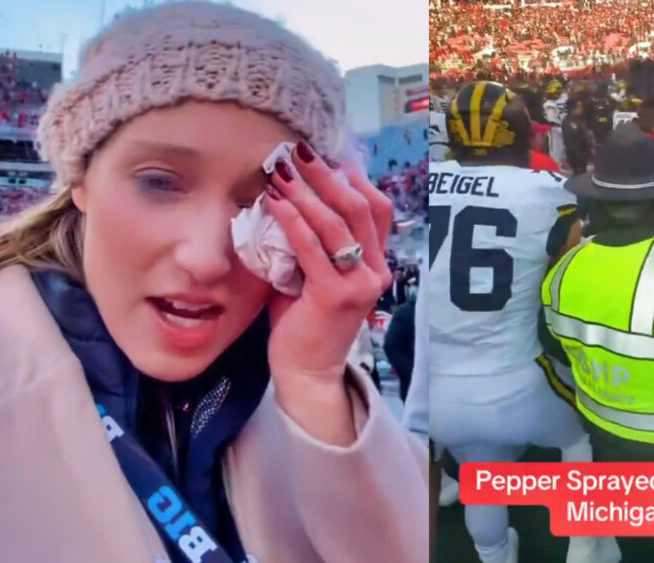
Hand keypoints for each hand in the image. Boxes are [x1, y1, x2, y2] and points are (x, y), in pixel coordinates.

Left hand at [263, 141, 392, 443]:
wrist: (307, 371)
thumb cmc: (305, 320)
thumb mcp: (315, 272)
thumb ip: (313, 241)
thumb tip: (289, 196)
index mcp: (377, 262)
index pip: (377, 208)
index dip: (355, 177)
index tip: (326, 155)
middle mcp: (376, 271)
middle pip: (361, 208)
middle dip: (329, 176)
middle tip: (300, 152)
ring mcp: (360, 284)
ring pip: (338, 225)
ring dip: (308, 193)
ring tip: (281, 172)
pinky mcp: (336, 296)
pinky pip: (313, 249)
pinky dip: (294, 222)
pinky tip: (276, 203)